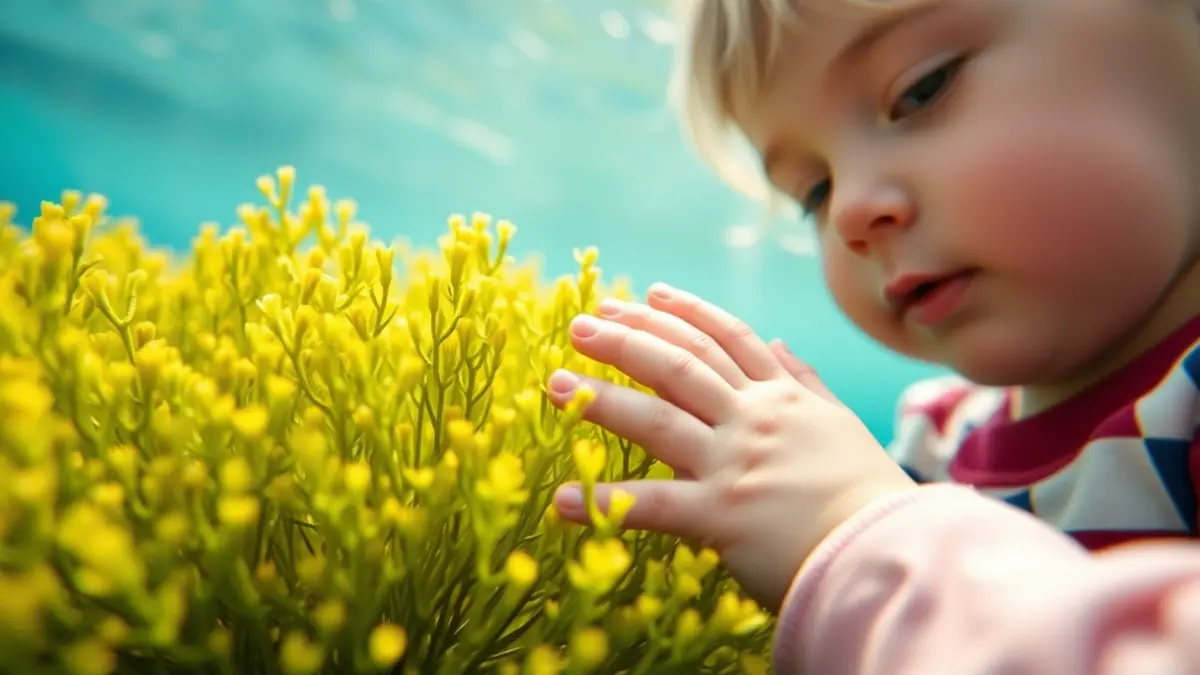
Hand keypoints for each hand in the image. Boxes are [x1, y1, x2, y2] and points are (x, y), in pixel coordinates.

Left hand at [546, 283, 915, 611]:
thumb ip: (806, 382)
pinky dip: (604, 503)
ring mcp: (734, 463)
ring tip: (555, 383)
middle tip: (583, 322)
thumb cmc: (868, 497)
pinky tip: (563, 501)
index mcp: (782, 399)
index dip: (683, 312)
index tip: (648, 292)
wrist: (888, 551)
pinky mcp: (721, 514)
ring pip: (656, 417)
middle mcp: (753, 419)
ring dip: (600, 397)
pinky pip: (652, 504)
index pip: (726, 340)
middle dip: (627, 337)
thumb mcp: (841, 425)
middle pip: (681, 364)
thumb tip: (779, 343)